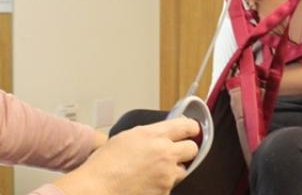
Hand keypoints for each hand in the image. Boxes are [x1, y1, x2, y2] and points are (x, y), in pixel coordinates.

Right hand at [54, 117, 199, 194]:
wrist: (96, 190)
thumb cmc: (104, 165)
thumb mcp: (127, 137)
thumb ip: (150, 133)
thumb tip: (166, 132)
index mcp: (153, 135)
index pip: (187, 126)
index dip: (191, 129)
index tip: (191, 131)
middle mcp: (164, 153)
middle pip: (192, 149)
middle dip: (186, 150)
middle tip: (175, 153)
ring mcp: (166, 175)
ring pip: (183, 170)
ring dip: (173, 170)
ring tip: (153, 172)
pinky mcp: (165, 192)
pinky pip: (170, 186)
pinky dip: (162, 186)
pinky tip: (146, 184)